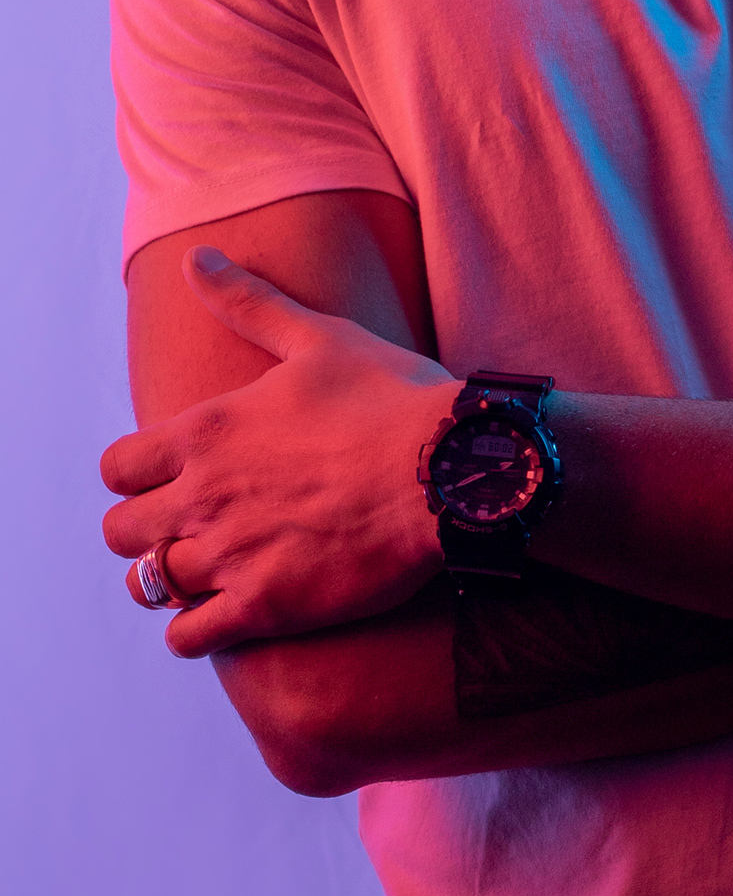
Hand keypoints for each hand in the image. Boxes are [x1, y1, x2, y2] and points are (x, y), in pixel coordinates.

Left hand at [102, 246, 454, 657]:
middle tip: (187, 523)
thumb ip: (249, 302)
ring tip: (207, 568)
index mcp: (208, 431)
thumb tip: (194, 257)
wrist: (453, 469)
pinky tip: (224, 613)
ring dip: (170, 577)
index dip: (134, 474)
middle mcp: (204, 495)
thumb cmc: (391, 397)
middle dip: (145, 527)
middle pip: (121, 531)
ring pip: (151, 585)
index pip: (117, 468)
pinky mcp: (266, 606)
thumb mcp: (318, 337)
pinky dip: (194, 631)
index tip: (166, 476)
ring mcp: (231, 555)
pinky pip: (189, 639)